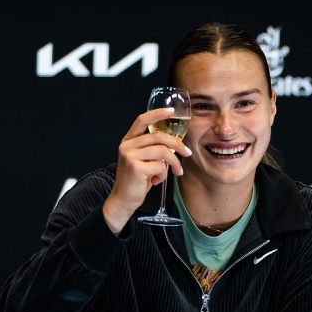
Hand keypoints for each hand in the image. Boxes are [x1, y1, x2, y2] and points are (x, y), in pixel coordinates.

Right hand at [103, 107, 191, 233]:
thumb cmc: (137, 180)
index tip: (171, 111)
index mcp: (129, 140)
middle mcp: (126, 145)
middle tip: (188, 153)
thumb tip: (177, 145)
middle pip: (159, 136)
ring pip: (163, 152)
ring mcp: (129, 155)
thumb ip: (155, 149)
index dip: (157, 114)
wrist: (123, 200)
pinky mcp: (135, 167)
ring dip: (174, 163)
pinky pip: (160, 166)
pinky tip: (156, 181)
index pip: (142, 120)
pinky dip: (163, 175)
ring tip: (175, 171)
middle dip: (178, 145)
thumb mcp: (144, 161)